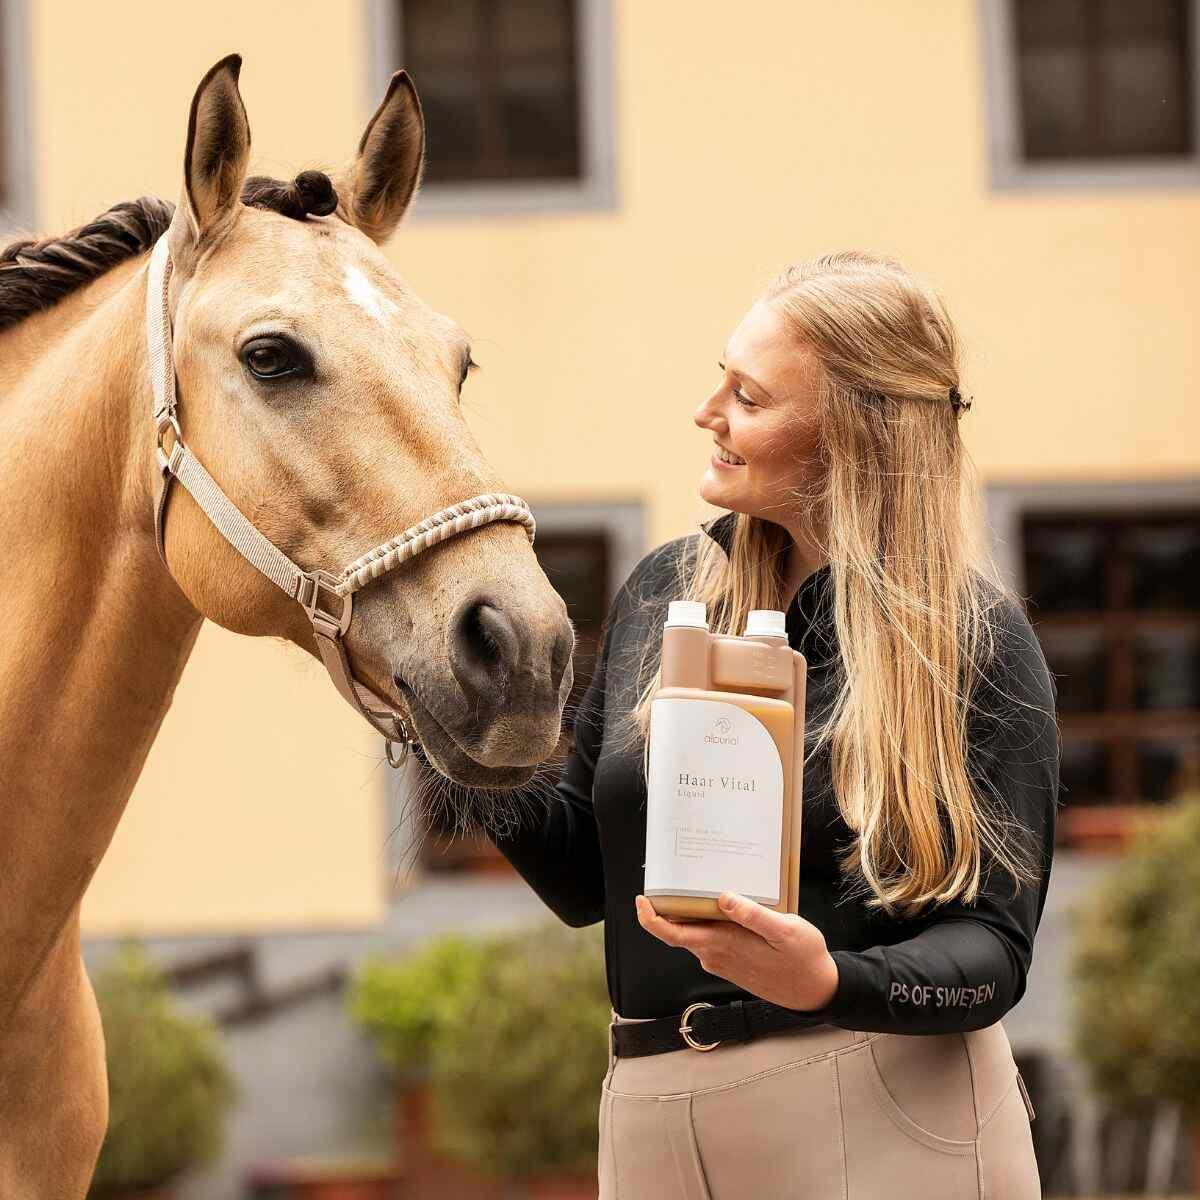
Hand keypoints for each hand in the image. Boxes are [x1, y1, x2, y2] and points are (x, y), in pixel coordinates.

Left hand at [634, 891, 839, 1011]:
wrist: (814, 990)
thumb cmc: (802, 959)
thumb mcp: (784, 931)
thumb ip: (753, 915)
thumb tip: (724, 898)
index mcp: (720, 945)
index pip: (671, 934)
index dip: (650, 919)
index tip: (641, 900)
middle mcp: (714, 955)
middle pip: (680, 929)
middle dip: (672, 904)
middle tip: (676, 875)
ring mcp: (720, 960)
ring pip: (696, 933)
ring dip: (695, 912)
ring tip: (704, 884)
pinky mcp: (730, 963)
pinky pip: (710, 939)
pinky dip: (710, 922)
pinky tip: (725, 907)